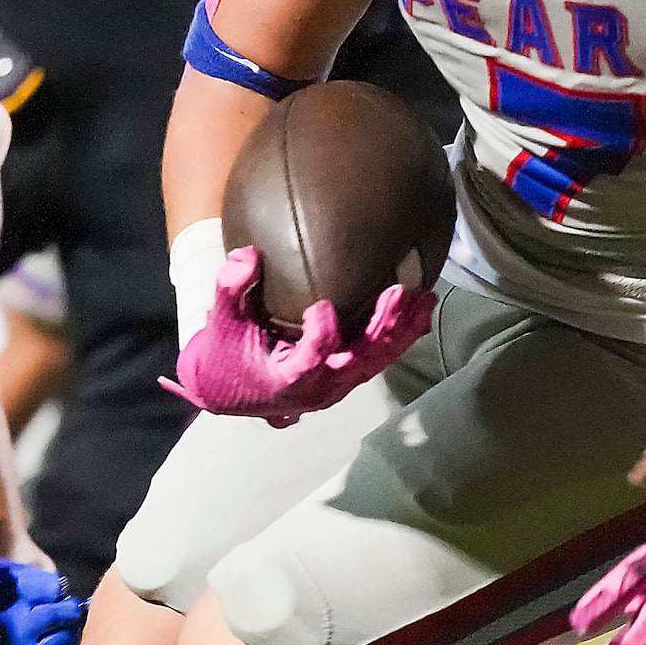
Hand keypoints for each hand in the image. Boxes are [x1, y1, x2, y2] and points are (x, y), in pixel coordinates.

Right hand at [161, 247, 433, 427]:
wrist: (228, 389)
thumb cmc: (224, 355)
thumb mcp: (220, 322)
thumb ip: (230, 288)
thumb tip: (248, 255)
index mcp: (286, 380)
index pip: (310, 360)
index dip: (319, 337)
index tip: (322, 307)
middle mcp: (318, 388)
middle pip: (359, 360)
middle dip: (382, 327)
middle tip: (399, 293)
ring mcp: (337, 384)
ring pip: (377, 359)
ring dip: (402, 330)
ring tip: (425, 298)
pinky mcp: (346, 375)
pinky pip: (379, 358)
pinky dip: (401, 336)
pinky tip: (421, 310)